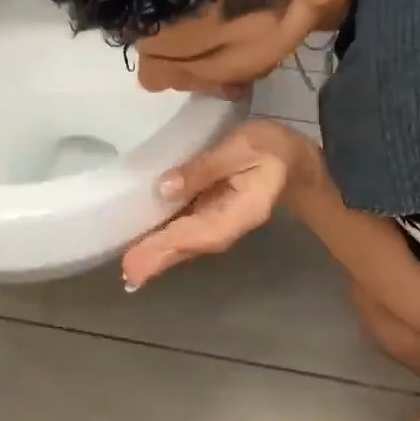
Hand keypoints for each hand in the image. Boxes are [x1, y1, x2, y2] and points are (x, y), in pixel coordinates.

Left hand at [122, 120, 314, 288]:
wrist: (292, 161)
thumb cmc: (269, 149)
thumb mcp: (241, 147)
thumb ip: (205, 167)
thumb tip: (165, 188)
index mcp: (239, 213)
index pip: (198, 233)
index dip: (168, 247)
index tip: (141, 261)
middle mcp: (225, 228)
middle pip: (187, 247)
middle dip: (156, 260)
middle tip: (127, 273)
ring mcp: (216, 226)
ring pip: (182, 245)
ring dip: (155, 255)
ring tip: (129, 267)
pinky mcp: (207, 218)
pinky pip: (182, 233)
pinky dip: (161, 241)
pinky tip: (140, 244)